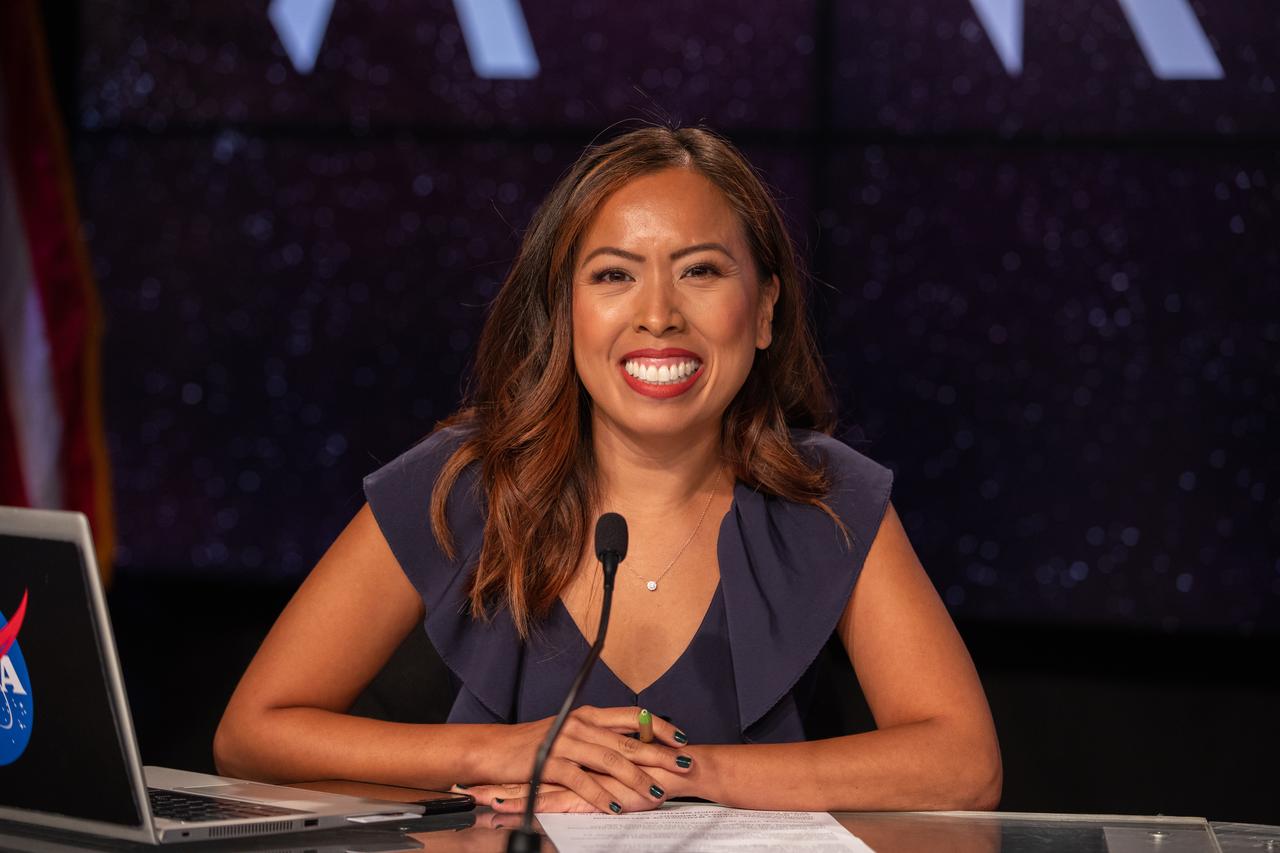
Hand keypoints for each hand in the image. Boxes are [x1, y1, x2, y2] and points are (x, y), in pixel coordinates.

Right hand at [476, 705, 694, 813]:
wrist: (494, 750)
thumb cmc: (534, 743)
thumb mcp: (569, 732)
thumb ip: (597, 735)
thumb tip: (630, 743)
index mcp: (587, 714)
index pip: (632, 716)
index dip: (658, 726)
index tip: (681, 738)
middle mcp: (580, 724)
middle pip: (627, 740)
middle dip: (660, 754)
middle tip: (683, 765)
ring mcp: (565, 742)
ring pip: (610, 761)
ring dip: (636, 779)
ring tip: (656, 793)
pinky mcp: (551, 762)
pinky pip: (582, 780)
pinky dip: (601, 795)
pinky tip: (616, 807)